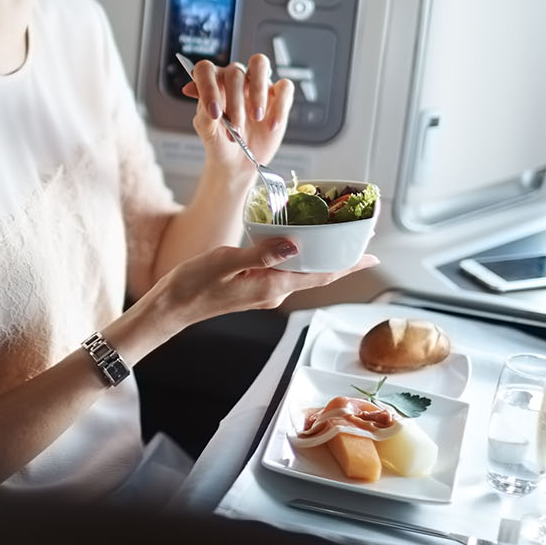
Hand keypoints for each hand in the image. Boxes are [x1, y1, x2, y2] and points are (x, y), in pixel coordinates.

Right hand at [145, 237, 378, 329]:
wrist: (172, 307)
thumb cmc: (192, 285)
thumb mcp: (224, 261)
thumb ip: (261, 253)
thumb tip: (294, 244)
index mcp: (271, 286)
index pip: (320, 276)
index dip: (348, 265)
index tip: (372, 255)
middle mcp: (273, 292)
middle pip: (317, 274)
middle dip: (342, 258)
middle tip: (360, 237)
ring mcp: (264, 292)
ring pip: (303, 273)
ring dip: (322, 258)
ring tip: (336, 237)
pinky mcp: (254, 287)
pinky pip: (286, 272)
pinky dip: (300, 258)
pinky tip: (299, 245)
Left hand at [181, 54, 294, 174]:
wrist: (238, 162)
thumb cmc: (220, 143)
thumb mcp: (207, 133)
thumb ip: (203, 112)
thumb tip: (193, 91)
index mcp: (213, 83)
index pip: (206, 69)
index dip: (208, 86)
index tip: (214, 112)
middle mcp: (235, 79)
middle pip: (235, 72)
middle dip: (235, 102)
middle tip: (236, 127)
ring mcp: (257, 84)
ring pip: (260, 64)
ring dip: (257, 91)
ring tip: (256, 118)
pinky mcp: (277, 95)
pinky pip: (285, 87)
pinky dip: (280, 105)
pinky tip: (271, 125)